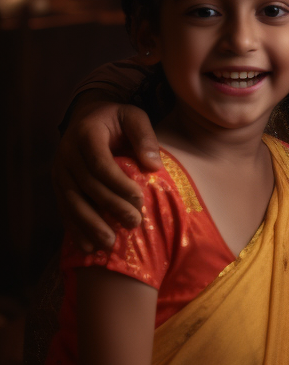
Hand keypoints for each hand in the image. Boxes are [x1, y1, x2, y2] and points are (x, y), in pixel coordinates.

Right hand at [53, 96, 161, 250]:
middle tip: (135, 223)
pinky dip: (75, 230)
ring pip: (72, 202)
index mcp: (86, 134)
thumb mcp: (134, 116)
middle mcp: (67, 154)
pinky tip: (88, 248)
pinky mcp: (58, 186)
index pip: (100, 164)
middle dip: (111, 207)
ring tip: (110, 243)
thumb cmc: (116, 118)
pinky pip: (64, 210)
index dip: (119, 184)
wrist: (87, 116)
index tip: (140, 198)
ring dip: (90, 225)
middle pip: (88, 186)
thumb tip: (154, 165)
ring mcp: (59, 172)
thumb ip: (145, 136)